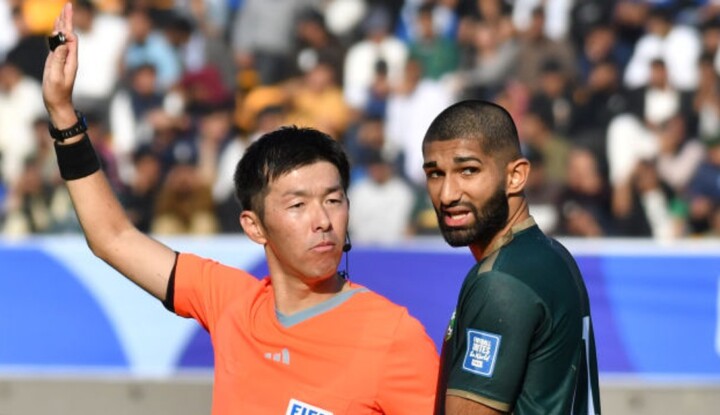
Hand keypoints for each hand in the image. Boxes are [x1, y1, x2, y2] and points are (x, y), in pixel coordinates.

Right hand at [42, 3, 77, 127]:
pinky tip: (56, 29)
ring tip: (62, 11)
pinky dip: (56, 34)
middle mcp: (69, 58)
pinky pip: (58, 44)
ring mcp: (64, 59)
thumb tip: (62, 45)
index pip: (71, 40)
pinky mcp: (58, 62)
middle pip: (69, 35)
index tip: (62, 23)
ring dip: (62, 24)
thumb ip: (58, 60)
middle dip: (67, 20)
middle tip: (67, 5)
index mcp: (71, 60)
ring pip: (63, 38)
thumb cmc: (56, 93)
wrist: (58, 104)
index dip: (67, 30)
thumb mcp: (56, 77)